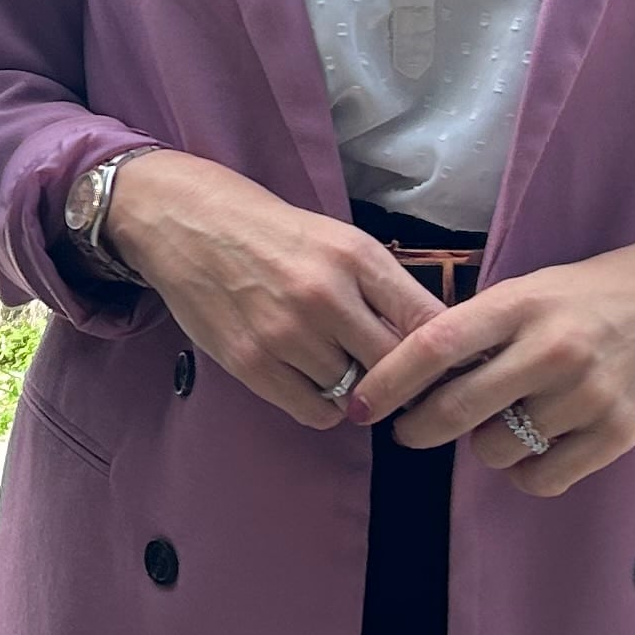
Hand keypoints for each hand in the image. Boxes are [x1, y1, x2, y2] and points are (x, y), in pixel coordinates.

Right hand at [99, 153, 442, 428]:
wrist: (185, 222)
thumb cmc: (270, 231)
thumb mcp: (338, 239)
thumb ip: (383, 287)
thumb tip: (434, 341)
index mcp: (356, 256)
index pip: (430, 324)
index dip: (448, 354)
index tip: (449, 366)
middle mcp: (325, 296)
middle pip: (397, 368)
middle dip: (404, 380)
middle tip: (400, 380)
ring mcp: (286, 334)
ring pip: (356, 395)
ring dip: (358, 391)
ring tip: (344, 369)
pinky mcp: (251, 364)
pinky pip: (315, 411)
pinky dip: (325, 406)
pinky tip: (314, 380)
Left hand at [343, 231, 634, 496]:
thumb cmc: (591, 296)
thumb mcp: (530, 291)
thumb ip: (478, 330)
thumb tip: (414, 379)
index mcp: (520, 305)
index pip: (434, 346)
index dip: (388, 382)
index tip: (361, 406)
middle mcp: (551, 349)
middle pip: (456, 409)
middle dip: (419, 428)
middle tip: (411, 430)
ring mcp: (587, 394)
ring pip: (496, 450)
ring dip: (485, 445)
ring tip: (502, 422)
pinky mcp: (617, 433)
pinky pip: (542, 477)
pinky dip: (525, 471)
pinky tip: (534, 447)